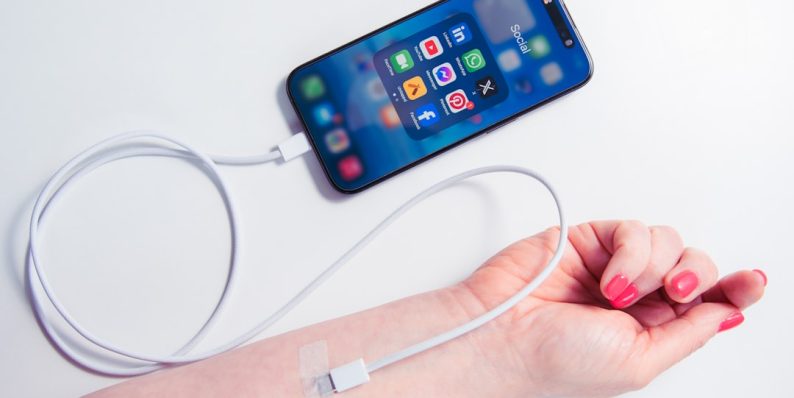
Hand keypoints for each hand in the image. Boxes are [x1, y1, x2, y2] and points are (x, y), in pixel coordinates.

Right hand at [453, 221, 765, 397]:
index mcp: (651, 329)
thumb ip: (687, 333)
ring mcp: (614, 265)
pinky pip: (633, 229)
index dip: (734, 288)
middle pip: (693, 264)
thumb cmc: (558, 360)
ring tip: (618, 293)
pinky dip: (630, 251)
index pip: (706, 301)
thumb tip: (725, 310)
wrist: (504, 333)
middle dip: (693, 276)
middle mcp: (637, 295)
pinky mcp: (592, 240)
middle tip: (673, 293)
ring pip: (667, 242)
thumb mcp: (639, 361)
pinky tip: (610, 276)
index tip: (753, 282)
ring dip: (652, 268)